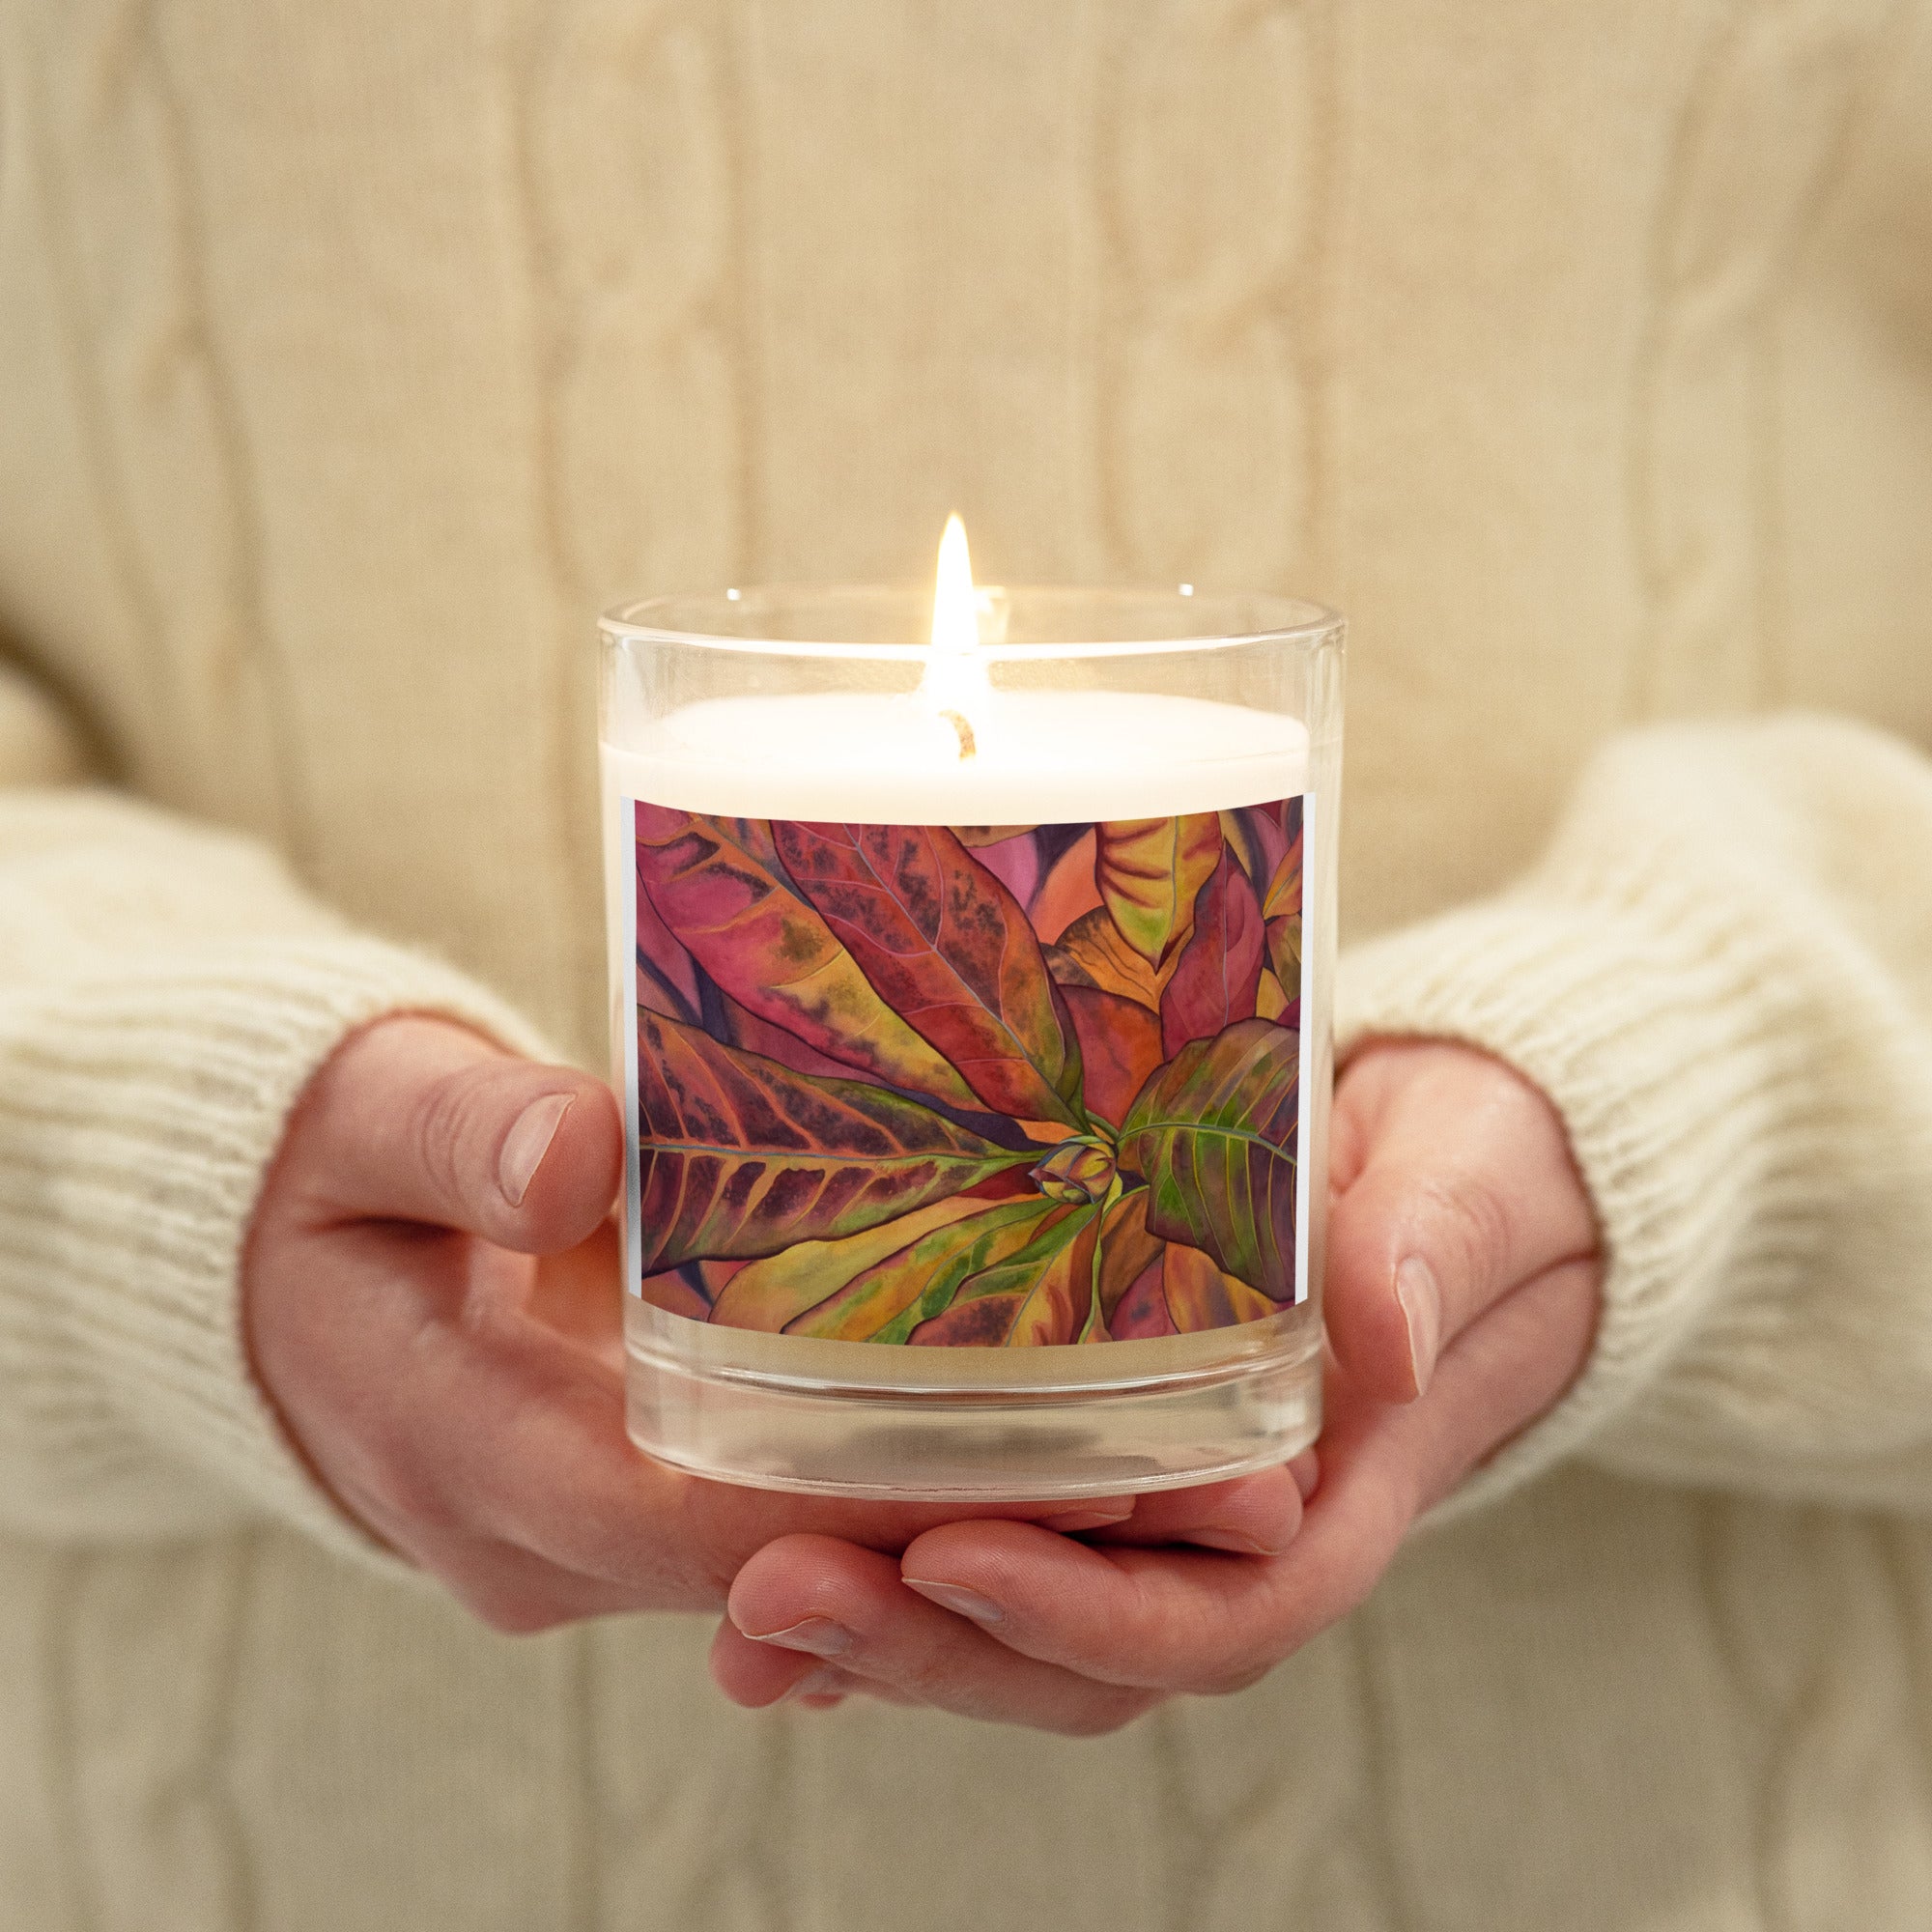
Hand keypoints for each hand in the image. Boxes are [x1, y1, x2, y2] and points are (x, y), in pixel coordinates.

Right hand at [243, 1017, 1300, 1640]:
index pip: (710, 1522)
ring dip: (981, 1536)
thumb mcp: (367, 1118)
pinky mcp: (635, 1516)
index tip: (1069, 1461)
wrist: (276, 1267)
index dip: (894, 1506)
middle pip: (796, 1570)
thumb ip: (460, 1132)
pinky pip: (790, 1537)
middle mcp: (545, 1540)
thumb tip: (576, 1150)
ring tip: (1184, 1467)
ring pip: (811, 1574)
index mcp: (472, 1451)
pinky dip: (912, 1508)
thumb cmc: (324, 1175)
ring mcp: (593, 1546)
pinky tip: (1054, 1451)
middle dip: (992, 1536)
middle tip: (1204, 1475)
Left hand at [710, 1040, 1601, 1730]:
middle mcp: (1240, 1538)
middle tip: (772, 1590)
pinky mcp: (1100, 1472)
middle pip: (1086, 1655)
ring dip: (880, 1635)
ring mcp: (1163, 1518)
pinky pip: (991, 1553)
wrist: (1454, 1179)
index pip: (1219, 1613)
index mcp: (1338, 1496)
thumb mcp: (1465, 1184)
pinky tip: (765, 1571)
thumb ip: (1433, 1247)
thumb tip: (1384, 1329)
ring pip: (1020, 1629)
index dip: (1085, 1614)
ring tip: (740, 1604)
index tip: (952, 1556)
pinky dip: (885, 1581)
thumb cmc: (1468, 1178)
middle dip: (931, 1644)